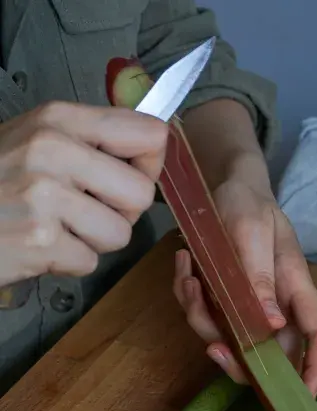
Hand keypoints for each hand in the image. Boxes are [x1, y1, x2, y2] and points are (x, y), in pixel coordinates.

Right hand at [0, 102, 167, 286]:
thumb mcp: (37, 138)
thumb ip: (93, 139)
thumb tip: (156, 144)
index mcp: (59, 119)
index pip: (149, 134)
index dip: (147, 165)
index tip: (127, 174)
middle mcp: (52, 150)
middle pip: (141, 194)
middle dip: (120, 213)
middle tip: (84, 210)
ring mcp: (45, 196)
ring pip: (120, 234)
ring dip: (93, 241)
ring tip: (57, 227)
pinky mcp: (40, 240)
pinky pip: (90, 262)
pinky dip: (68, 262)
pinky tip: (41, 245)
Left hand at [173, 172, 316, 396]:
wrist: (223, 185)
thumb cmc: (246, 202)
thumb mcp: (250, 231)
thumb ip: (260, 277)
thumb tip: (274, 326)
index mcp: (295, 288)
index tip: (304, 397)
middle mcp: (276, 305)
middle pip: (270, 356)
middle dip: (238, 363)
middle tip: (212, 348)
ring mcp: (248, 307)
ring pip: (229, 341)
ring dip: (200, 317)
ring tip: (189, 275)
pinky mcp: (223, 302)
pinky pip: (204, 318)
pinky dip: (187, 298)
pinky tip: (184, 264)